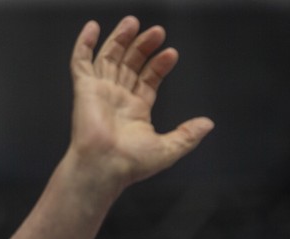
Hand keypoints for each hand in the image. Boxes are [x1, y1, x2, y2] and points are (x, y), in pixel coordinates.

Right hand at [66, 16, 213, 196]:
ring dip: (120, 39)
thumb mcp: (168, 149)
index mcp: (135, 111)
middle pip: (130, 64)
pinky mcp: (84, 89)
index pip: (148, 79)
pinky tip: (93, 28)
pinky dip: (85, 44)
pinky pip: (81, 62)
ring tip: (133, 21)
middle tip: (158, 31)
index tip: (171, 53)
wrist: (104, 167)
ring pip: (109, 58)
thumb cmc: (130, 164)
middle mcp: (117, 99)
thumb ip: (188, 135)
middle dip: (143, 46)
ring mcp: (100, 92)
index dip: (159, 65)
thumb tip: (208, 124)